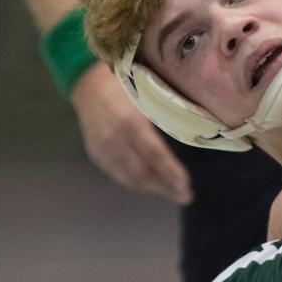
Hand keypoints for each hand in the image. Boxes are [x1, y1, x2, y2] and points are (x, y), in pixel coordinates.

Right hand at [70, 63, 192, 203]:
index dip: (171, 172)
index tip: (186, 184)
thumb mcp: (146, 98)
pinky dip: (137, 184)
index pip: (155, 154)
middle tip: (185, 196)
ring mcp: (103, 150)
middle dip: (166, 187)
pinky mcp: (96, 155)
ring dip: (153, 189)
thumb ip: (163, 119)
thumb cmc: (125, 87)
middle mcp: (115, 139)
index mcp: (131, 121)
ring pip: (131, 178)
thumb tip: (193, 137)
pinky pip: (119, 176)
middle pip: (143, 172)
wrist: (89, 86)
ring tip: (173, 194)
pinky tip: (152, 186)